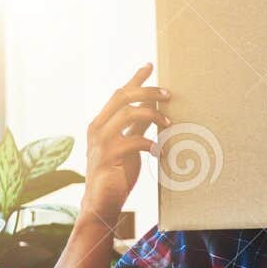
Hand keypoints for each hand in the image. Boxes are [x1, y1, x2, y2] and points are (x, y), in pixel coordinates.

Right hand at [79, 63, 170, 223]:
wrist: (102, 202)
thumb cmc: (116, 173)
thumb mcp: (129, 145)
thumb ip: (137, 127)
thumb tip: (152, 108)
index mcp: (101, 123)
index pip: (119, 94)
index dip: (135, 79)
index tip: (150, 65)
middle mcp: (97, 128)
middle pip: (122, 97)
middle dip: (147, 91)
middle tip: (169, 94)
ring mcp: (100, 141)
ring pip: (127, 114)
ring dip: (153, 115)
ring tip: (169, 123)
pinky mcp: (107, 157)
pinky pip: (133, 141)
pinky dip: (151, 144)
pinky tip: (162, 152)